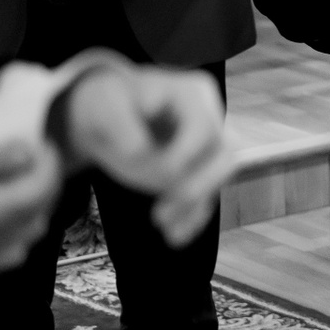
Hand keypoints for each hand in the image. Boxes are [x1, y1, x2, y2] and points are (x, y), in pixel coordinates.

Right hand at [0, 143, 58, 278]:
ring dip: (29, 205)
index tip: (42, 143)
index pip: (44, 188)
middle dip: (42, 181)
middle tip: (24, 156)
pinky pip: (9, 250)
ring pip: (29, 234)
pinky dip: (13, 228)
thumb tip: (24, 154)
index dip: (49, 162)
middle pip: (41, 211)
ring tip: (7, 180)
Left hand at [65, 66, 230, 245]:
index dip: (186, 155)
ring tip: (162, 223)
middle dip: (199, 186)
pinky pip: (207, 197)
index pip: (205, 128)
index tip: (151, 173)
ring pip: (220, 179)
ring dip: (195, 206)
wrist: (103, 117)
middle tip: (163, 209)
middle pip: (226, 154)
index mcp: (192, 94)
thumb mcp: (104, 106)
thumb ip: (121, 127)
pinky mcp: (199, 170)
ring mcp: (207, 146)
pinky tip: (172, 235)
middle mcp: (209, 117)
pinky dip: (192, 218)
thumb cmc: (106, 104)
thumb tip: (142, 154)